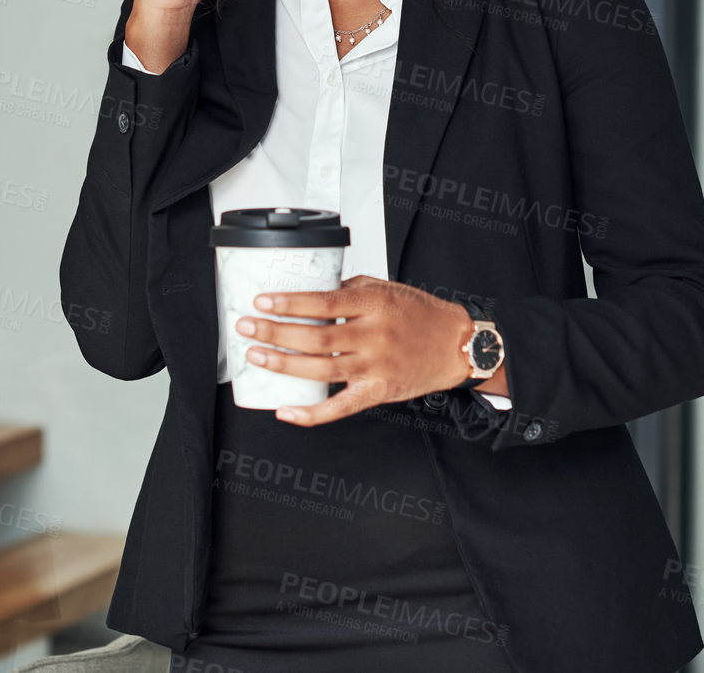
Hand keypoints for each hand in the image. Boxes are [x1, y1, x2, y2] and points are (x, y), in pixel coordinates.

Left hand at [235, 275, 476, 425]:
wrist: (456, 344)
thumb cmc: (420, 315)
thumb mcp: (387, 289)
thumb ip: (350, 290)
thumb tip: (310, 293)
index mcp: (374, 304)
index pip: (323, 302)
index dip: (289, 303)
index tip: (262, 302)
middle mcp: (374, 335)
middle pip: (316, 336)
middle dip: (275, 332)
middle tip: (248, 327)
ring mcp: (375, 366)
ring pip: (321, 369)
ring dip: (283, 363)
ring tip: (257, 356)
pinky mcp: (378, 391)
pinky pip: (340, 407)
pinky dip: (311, 414)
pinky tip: (286, 410)